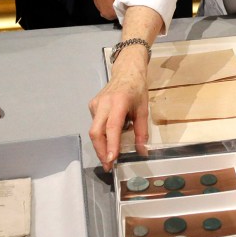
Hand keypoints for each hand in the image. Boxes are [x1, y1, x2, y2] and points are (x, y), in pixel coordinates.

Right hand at [88, 49, 148, 171]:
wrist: (127, 71)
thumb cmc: (137, 89)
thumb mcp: (143, 110)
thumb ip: (142, 132)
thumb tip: (142, 151)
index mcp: (119, 102)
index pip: (112, 127)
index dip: (111, 145)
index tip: (111, 160)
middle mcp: (104, 103)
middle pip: (96, 132)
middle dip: (101, 151)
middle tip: (108, 165)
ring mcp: (95, 104)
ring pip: (94, 130)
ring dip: (101, 145)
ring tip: (112, 153)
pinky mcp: (92, 105)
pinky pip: (95, 124)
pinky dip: (102, 133)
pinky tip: (111, 132)